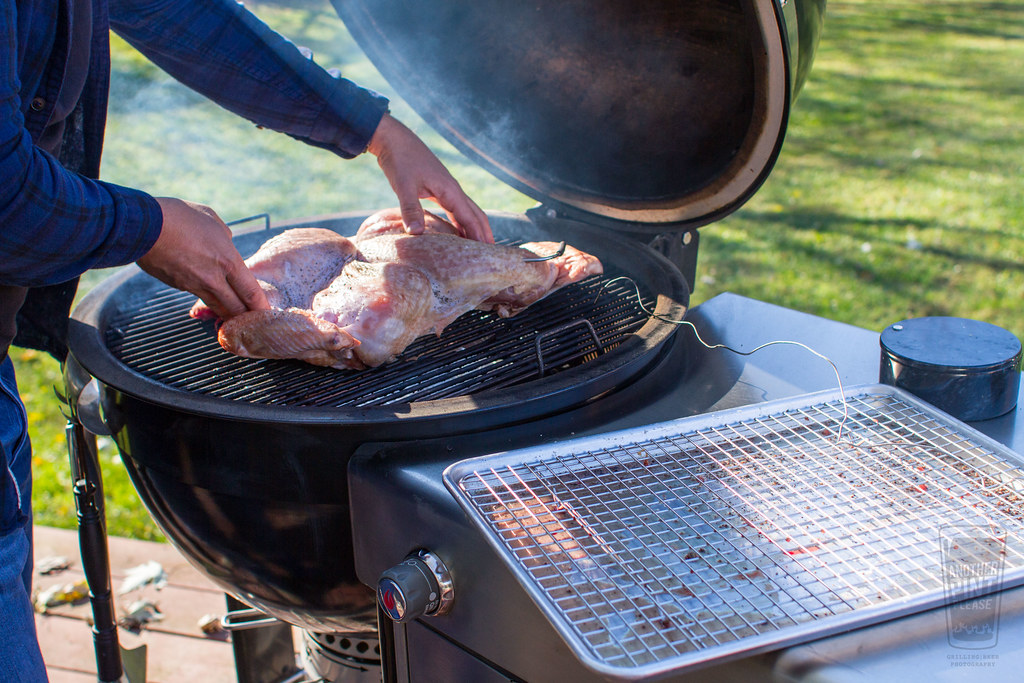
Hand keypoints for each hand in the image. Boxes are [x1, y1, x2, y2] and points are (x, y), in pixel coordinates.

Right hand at [137, 198, 268, 318]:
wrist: (141, 226)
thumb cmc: (178, 217)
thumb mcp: (212, 221)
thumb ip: (224, 237)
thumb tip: (226, 244)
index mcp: (228, 260)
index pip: (251, 292)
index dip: (261, 307)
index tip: (267, 314)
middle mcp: (214, 279)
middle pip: (236, 309)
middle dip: (246, 318)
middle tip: (253, 322)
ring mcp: (194, 285)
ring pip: (216, 307)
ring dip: (226, 314)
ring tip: (233, 317)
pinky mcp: (177, 285)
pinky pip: (197, 296)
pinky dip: (205, 299)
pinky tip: (208, 294)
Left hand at [367, 113, 492, 242]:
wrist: (394, 140)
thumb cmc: (400, 160)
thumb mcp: (404, 186)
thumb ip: (411, 209)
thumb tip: (416, 233)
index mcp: (450, 190)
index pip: (470, 218)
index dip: (479, 236)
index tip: (487, 254)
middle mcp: (453, 190)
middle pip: (476, 215)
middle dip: (484, 234)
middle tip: (490, 255)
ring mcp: (447, 189)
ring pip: (467, 212)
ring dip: (474, 228)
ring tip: (478, 248)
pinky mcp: (438, 189)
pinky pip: (455, 209)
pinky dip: (460, 223)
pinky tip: (458, 233)